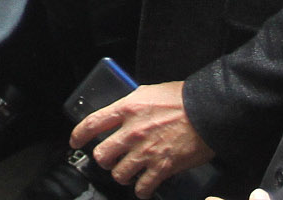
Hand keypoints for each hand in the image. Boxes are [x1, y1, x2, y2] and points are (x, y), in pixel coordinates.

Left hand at [71, 81, 212, 197]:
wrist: (208, 111)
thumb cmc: (183, 98)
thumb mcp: (151, 92)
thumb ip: (134, 105)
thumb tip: (127, 113)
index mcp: (127, 109)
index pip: (92, 123)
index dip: (79, 134)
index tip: (75, 142)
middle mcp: (131, 131)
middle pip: (102, 154)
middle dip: (105, 160)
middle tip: (112, 160)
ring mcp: (145, 151)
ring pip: (119, 174)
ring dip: (123, 176)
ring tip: (130, 174)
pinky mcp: (162, 167)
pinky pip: (142, 187)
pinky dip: (142, 191)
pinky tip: (145, 188)